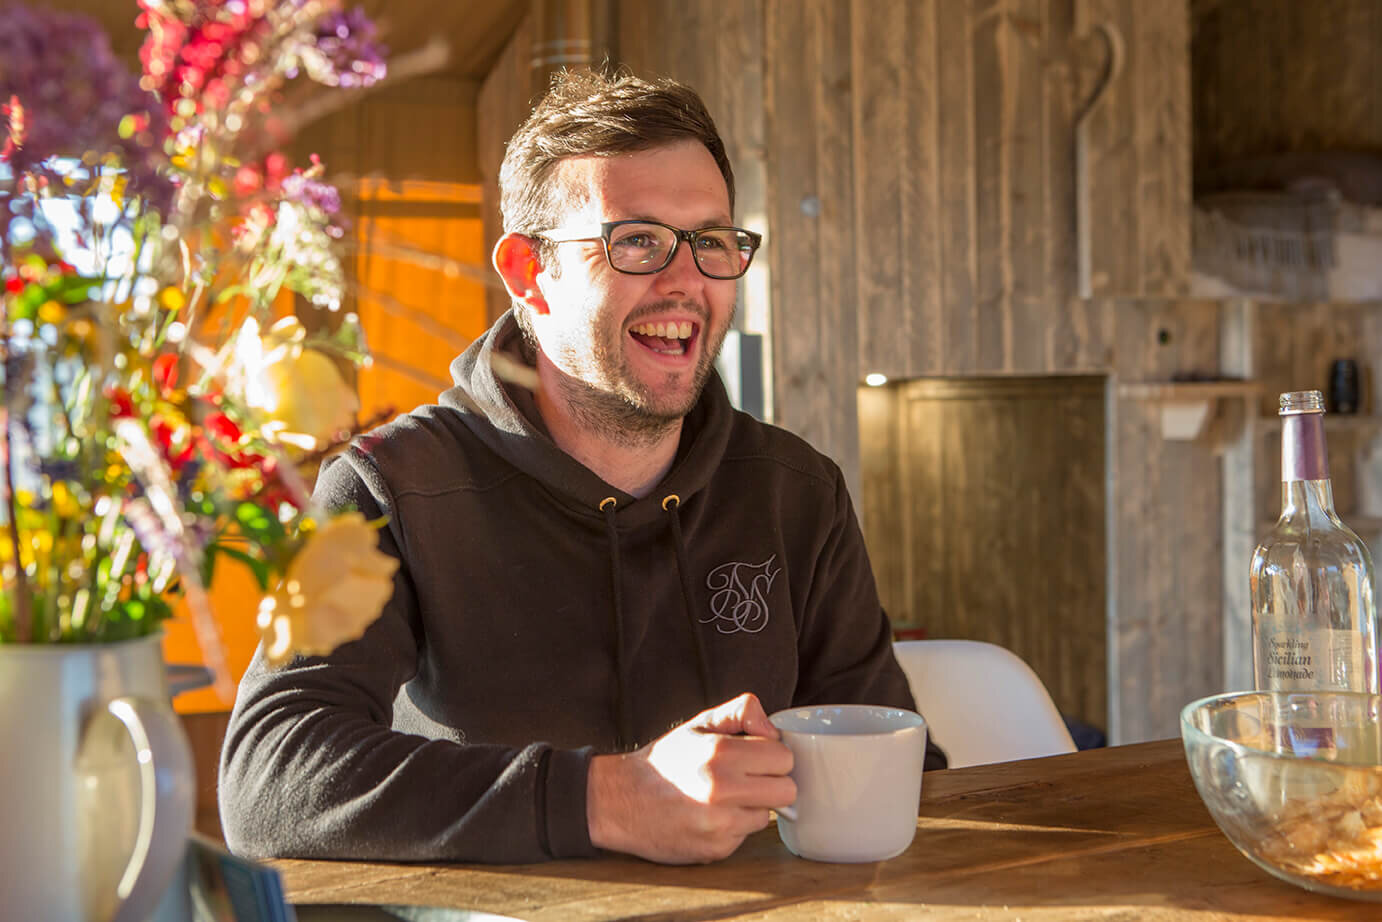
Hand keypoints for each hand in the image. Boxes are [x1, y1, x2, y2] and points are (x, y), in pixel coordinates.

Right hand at [586, 692, 795, 863]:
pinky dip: (734, 827)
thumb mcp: (699, 723)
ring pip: (767, 815)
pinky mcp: (716, 850)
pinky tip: (711, 817)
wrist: (621, 801)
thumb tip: (774, 729)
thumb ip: (741, 712)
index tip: (756, 756)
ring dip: (752, 807)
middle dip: (772, 782)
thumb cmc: (665, 761)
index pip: (784, 757)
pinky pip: (746, 836)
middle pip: (787, 790)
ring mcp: (720, 824)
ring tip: (723, 798)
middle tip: (748, 778)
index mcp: (721, 752)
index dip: (772, 755)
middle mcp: (722, 789)